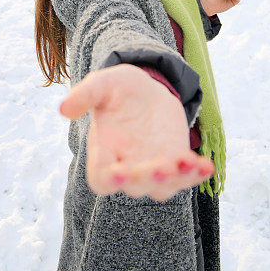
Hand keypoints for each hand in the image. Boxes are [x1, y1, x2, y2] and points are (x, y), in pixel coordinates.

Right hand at [59, 64, 214, 201]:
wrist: (147, 90)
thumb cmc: (119, 89)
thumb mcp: (103, 84)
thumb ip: (85, 95)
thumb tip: (63, 108)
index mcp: (104, 152)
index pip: (101, 178)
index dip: (109, 178)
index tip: (120, 170)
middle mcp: (127, 166)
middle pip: (135, 185)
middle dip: (148, 177)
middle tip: (161, 166)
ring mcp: (153, 168)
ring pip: (163, 187)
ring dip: (177, 179)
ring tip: (188, 162)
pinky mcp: (176, 163)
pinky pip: (186, 176)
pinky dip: (197, 174)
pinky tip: (206, 165)